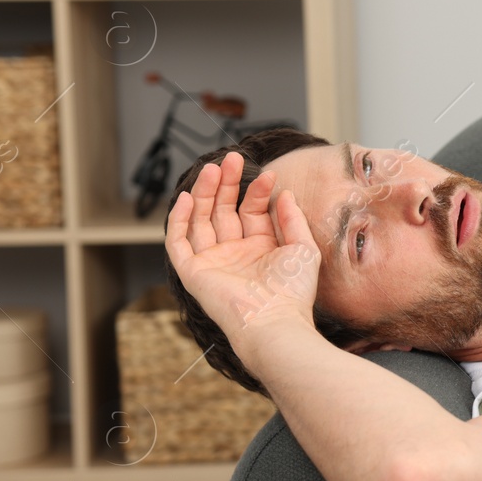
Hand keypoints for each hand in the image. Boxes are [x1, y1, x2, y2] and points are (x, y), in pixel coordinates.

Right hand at [165, 152, 320, 353]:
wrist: (274, 321)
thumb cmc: (293, 292)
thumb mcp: (303, 248)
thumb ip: (293, 219)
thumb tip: (285, 193)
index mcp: (260, 249)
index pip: (252, 211)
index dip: (257, 192)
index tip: (269, 175)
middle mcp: (235, 253)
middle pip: (223, 210)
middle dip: (227, 184)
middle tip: (232, 159)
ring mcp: (213, 262)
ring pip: (201, 220)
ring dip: (204, 193)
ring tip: (213, 168)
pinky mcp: (193, 272)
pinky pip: (178, 242)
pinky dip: (179, 219)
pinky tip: (187, 197)